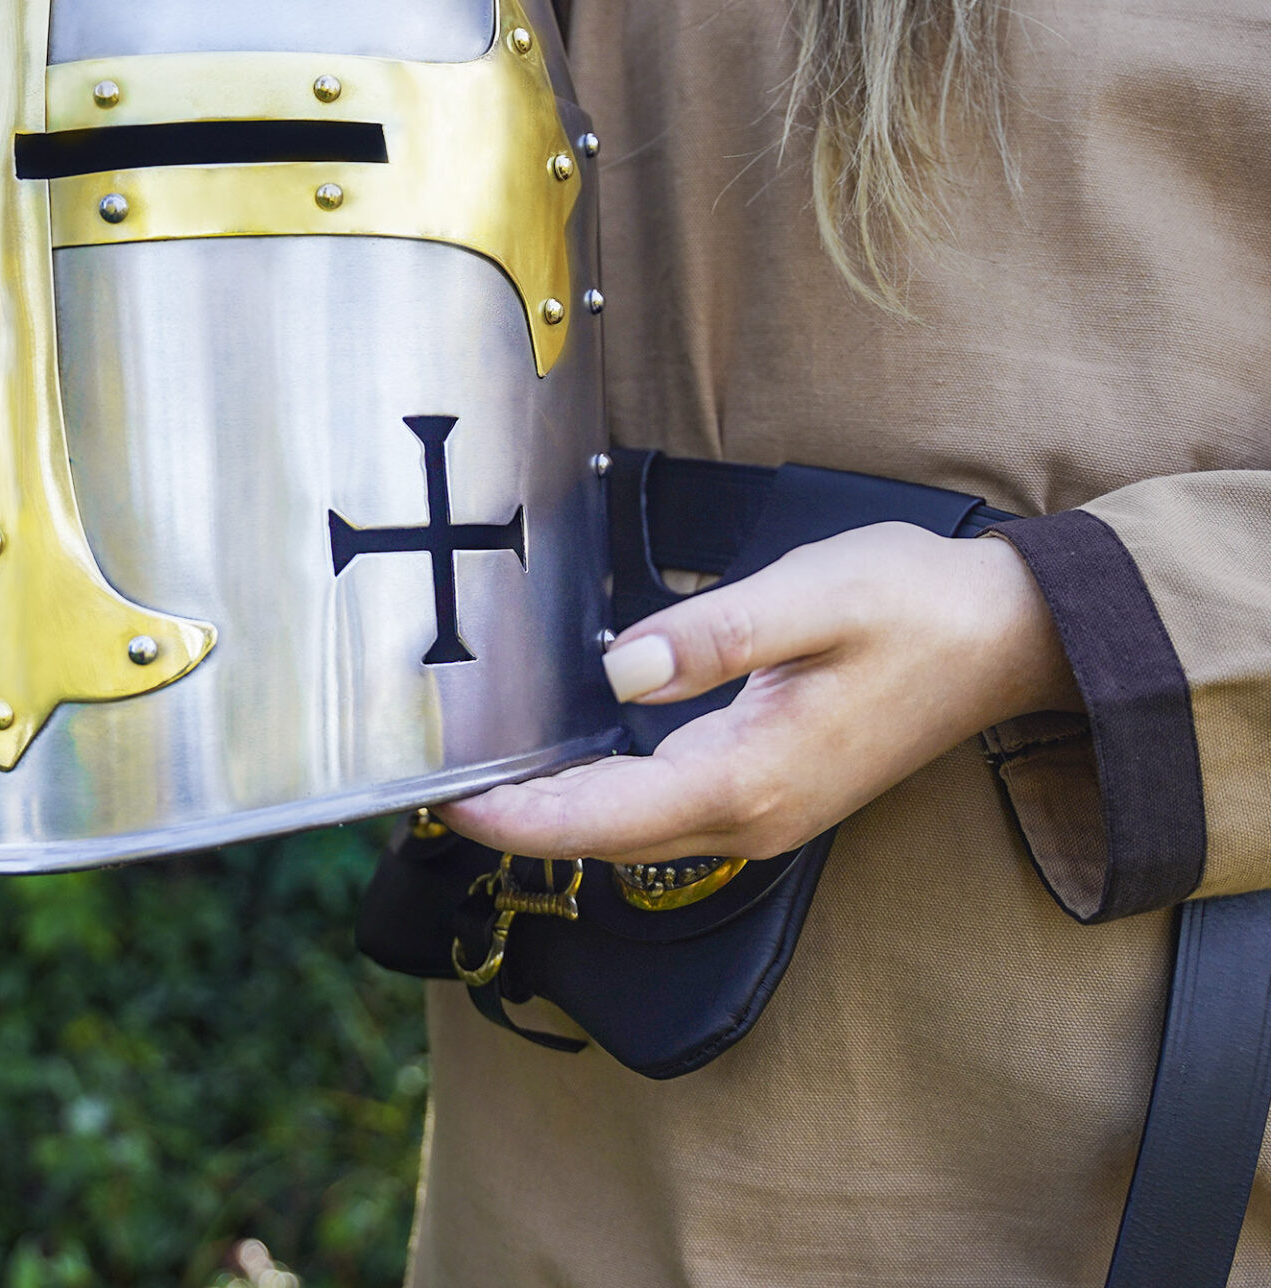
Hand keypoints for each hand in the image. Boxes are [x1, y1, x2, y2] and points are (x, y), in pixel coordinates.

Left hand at [442, 524, 1077, 865]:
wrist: (1005, 638)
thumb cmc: (911, 608)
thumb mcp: (810, 598)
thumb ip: (712, 636)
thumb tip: (620, 669)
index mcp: (749, 778)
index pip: (603, 815)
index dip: (517, 815)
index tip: (444, 802)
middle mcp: (751, 816)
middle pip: (605, 837)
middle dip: (518, 821)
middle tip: (431, 787)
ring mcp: (763, 814)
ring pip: (631, 831)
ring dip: (555, 813)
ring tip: (477, 779)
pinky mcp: (769, 794)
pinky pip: (663, 812)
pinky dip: (601, 799)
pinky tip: (565, 766)